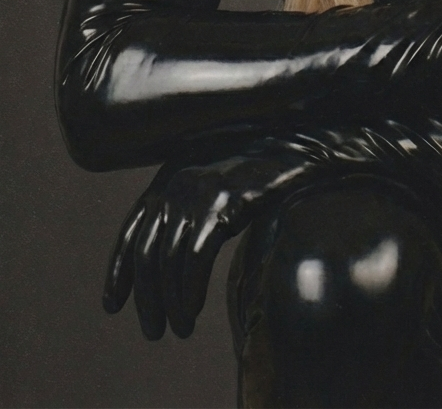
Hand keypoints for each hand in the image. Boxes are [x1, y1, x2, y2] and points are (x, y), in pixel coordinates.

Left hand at [102, 148, 314, 339]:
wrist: (294, 144)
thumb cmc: (253, 165)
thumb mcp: (207, 178)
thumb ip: (183, 204)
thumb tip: (164, 254)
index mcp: (166, 178)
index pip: (130, 232)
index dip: (118, 272)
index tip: (112, 305)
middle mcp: (174, 185)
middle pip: (147, 254)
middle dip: (146, 299)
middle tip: (153, 330)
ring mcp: (197, 194)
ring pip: (168, 262)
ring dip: (171, 304)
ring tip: (179, 328)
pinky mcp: (222, 205)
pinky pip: (195, 259)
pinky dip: (189, 290)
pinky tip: (192, 309)